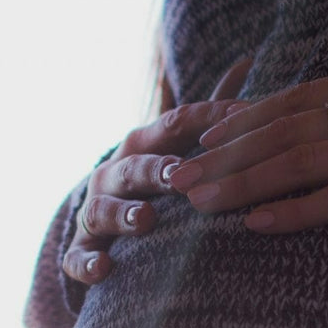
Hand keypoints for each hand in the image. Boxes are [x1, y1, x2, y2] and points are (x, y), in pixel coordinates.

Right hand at [64, 55, 252, 284]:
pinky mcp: (83, 249)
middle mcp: (115, 173)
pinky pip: (79, 257)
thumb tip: (247, 59)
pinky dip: (89, 264)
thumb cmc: (156, 177)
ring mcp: (96, 210)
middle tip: (180, 175)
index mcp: (144, 144)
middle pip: (135, 167)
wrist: (102, 221)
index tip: (239, 121)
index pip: (176, 125)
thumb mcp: (179, 141)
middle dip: (155, 170)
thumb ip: (210, 110)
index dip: (206, 122)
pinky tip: (105, 269)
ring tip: (147, 220)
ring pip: (104, 210)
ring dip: (124, 214)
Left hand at [170, 36, 327, 232]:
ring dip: (242, 184)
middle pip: (281, 131)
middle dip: (225, 156)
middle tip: (179, 177)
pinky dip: (294, 212)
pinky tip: (256, 224)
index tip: (205, 138)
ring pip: (296, 164)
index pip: (293, 99)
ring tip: (201, 203)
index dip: (245, 119)